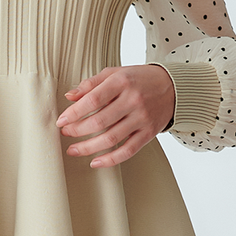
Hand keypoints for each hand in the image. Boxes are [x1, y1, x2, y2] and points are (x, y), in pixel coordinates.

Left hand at [56, 64, 175, 166]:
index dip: (74, 113)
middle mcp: (133, 100)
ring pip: (111, 138)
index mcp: (122, 82)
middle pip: (100, 121)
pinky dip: (110, 159)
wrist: (173, 87)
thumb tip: (69, 96)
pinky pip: (128, 150)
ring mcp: (142, 118)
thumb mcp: (115, 73)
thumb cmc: (139, 79)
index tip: (61, 121)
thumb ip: (91, 83)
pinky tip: (95, 162)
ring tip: (73, 150)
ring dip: (88, 147)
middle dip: (78, 130)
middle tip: (65, 134)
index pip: (93, 99)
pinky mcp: (149, 133)